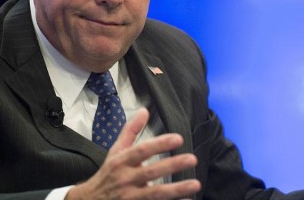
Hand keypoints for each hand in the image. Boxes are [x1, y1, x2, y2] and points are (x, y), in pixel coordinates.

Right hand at [66, 108, 200, 199]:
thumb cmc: (108, 174)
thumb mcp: (116, 151)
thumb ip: (131, 131)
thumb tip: (145, 111)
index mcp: (121, 162)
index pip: (142, 151)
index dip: (160, 144)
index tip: (178, 138)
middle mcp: (125, 179)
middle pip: (150, 172)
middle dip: (172, 165)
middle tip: (192, 159)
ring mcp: (129, 197)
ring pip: (155, 194)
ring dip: (176, 190)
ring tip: (196, 184)